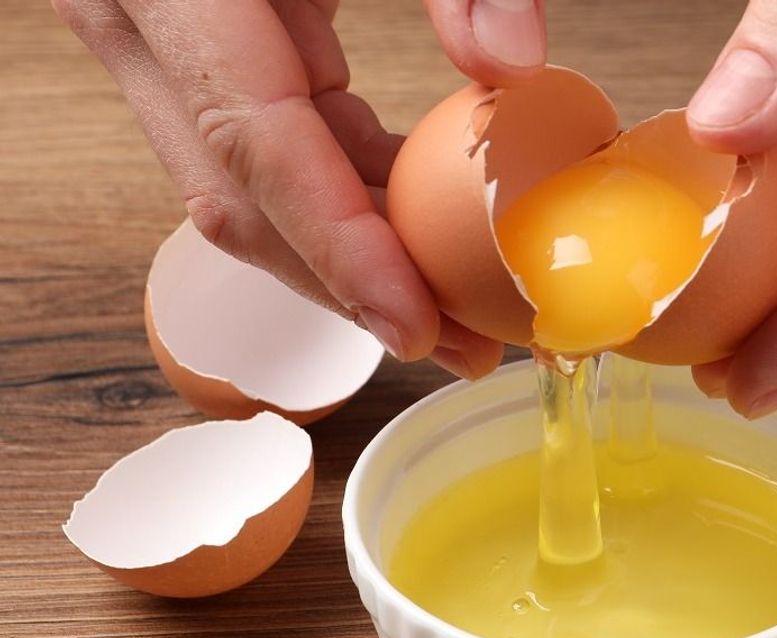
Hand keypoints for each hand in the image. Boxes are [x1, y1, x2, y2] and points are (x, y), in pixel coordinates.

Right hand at [52, 0, 547, 377]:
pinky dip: (341, 204)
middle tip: (464, 345)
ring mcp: (154, 45)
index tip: (417, 324)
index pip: (258, 148)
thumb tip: (517, 66)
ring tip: (457, 318)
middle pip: (244, 202)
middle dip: (353, 288)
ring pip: (245, 196)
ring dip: (350, 265)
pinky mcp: (193, 55)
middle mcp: (139, 24)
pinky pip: (263, 153)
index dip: (340, 251)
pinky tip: (417, 241)